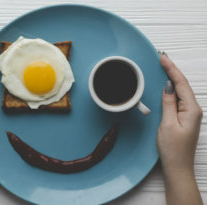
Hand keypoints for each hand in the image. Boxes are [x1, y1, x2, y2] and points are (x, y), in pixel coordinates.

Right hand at [157, 52, 202, 204]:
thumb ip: (169, 103)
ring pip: (180, 91)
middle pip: (182, 85)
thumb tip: (168, 87)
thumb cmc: (173, 149)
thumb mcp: (167, 124)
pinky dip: (172, 89)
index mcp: (191, 110)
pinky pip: (178, 99)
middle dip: (172, 70)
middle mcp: (193, 110)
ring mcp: (189, 114)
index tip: (163, 58)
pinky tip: (166, 85)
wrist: (177, 166)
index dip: (171, 69)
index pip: (181, 84)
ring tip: (163, 66)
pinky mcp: (183, 118)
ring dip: (172, 78)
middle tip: (162, 57)